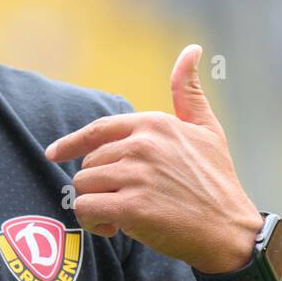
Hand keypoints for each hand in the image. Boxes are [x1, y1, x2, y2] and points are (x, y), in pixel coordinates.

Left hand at [43, 44, 260, 273]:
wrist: (230, 231)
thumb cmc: (217, 182)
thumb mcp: (207, 130)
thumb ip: (188, 92)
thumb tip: (191, 49)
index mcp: (154, 123)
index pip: (97, 130)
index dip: (70, 143)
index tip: (52, 154)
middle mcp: (142, 145)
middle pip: (89, 163)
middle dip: (100, 185)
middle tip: (126, 201)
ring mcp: (136, 175)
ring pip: (83, 186)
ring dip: (95, 205)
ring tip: (122, 216)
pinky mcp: (131, 207)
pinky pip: (86, 209)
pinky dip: (93, 223)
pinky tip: (115, 228)